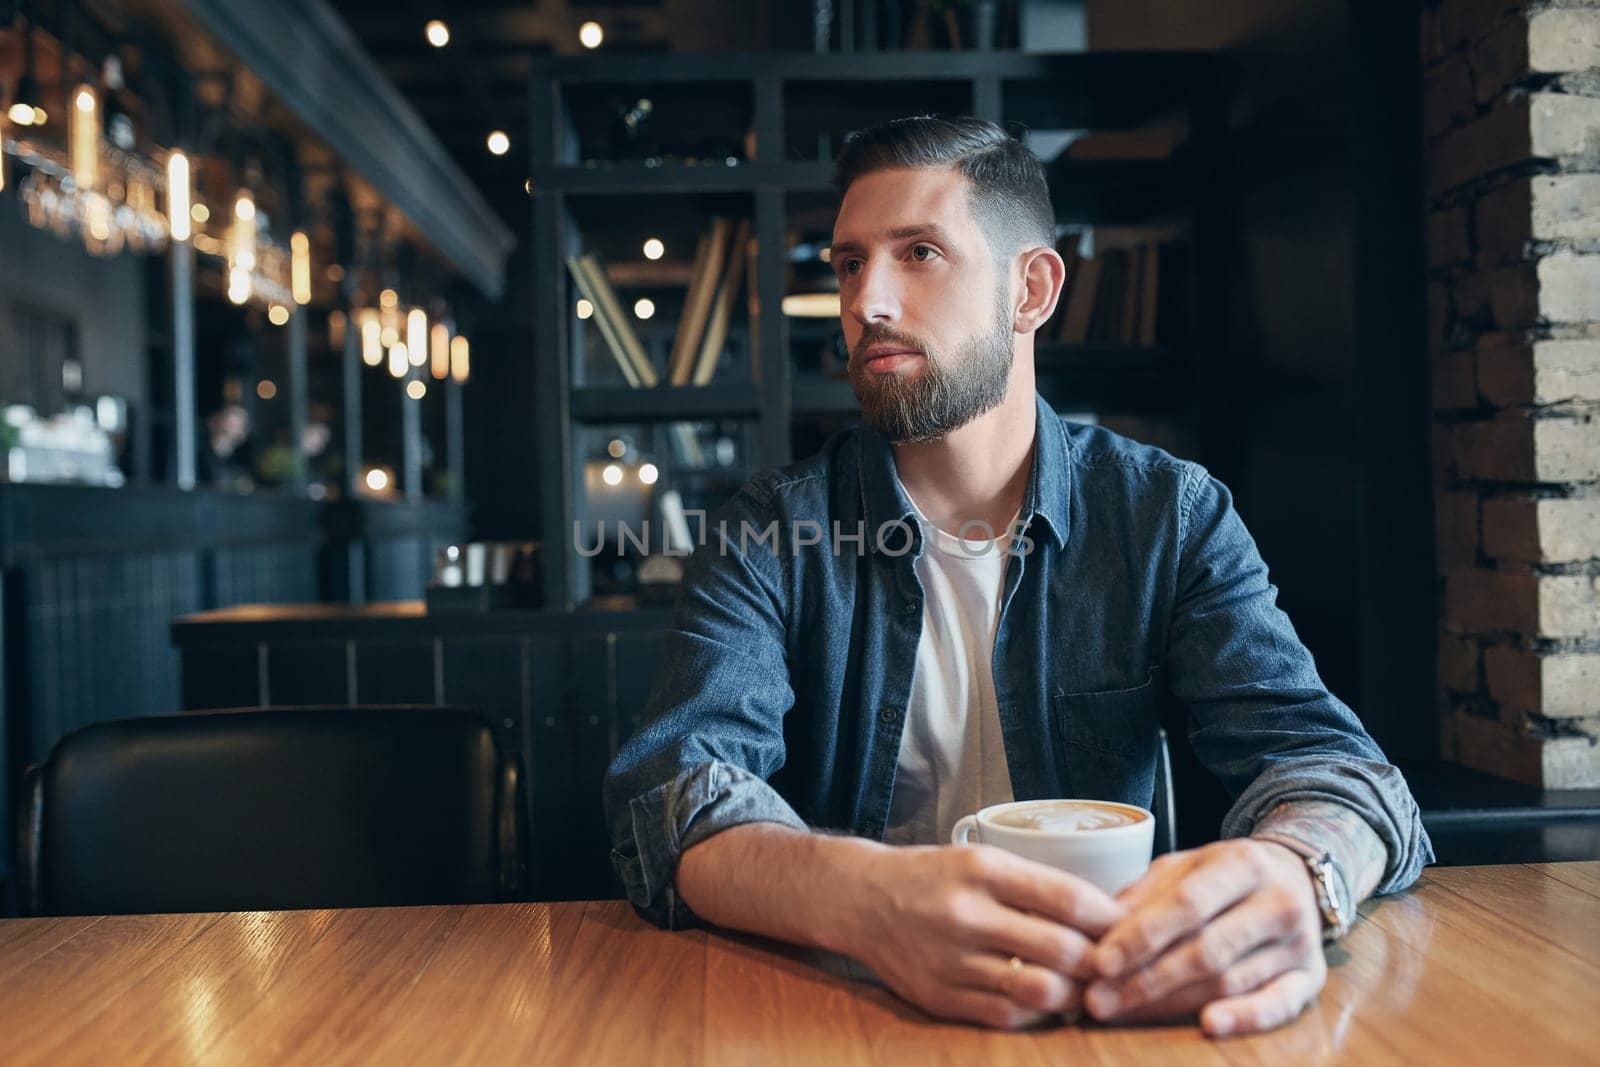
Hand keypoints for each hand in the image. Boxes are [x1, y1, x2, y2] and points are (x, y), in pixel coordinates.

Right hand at [846, 843, 1125, 1029]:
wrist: (861, 900)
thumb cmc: (933, 877)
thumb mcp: (981, 859)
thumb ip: (1035, 885)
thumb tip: (1104, 916)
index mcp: (982, 869)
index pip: (1067, 897)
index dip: (1110, 918)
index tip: (1131, 925)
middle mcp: (966, 913)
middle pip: (1061, 949)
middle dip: (1102, 962)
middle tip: (1118, 964)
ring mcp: (951, 960)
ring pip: (1040, 990)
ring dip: (1076, 994)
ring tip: (1088, 987)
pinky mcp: (939, 997)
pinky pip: (1007, 1015)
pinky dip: (1038, 1013)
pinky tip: (1048, 1002)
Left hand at [1083, 839, 1326, 1036]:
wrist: (1298, 878)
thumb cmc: (1226, 875)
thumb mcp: (1186, 865)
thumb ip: (1146, 893)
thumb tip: (1099, 927)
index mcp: (1244, 863)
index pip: (1187, 904)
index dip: (1142, 936)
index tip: (1100, 962)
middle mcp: (1279, 902)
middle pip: (1206, 948)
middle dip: (1146, 978)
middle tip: (1099, 999)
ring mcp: (1300, 944)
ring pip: (1229, 980)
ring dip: (1172, 1002)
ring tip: (1124, 1012)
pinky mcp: (1312, 980)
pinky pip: (1279, 1004)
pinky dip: (1246, 1018)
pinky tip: (1208, 1025)